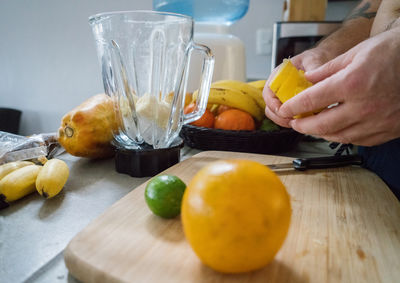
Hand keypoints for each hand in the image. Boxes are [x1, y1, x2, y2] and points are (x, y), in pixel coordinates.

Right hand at [263, 48, 330, 127]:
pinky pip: (288, 117)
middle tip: (292, 120)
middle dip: (279, 116)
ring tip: (299, 122)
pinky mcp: (294, 105)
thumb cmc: (314, 58)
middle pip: (270, 107)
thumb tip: (315, 79)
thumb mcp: (313, 59)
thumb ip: (313, 68)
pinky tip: (305, 120)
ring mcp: (285, 98)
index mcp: (279, 75)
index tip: (283, 110)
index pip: (268, 92)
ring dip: (286, 121)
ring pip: (277, 115)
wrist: (322, 59)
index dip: (273, 103)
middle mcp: (279, 88)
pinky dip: (294, 121)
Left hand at [278, 28, 399, 145]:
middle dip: (303, 126)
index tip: (284, 109)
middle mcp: (364, 106)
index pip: (311, 101)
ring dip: (320, 134)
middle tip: (295, 123)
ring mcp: (377, 121)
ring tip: (312, 127)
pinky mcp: (388, 130)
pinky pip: (358, 140)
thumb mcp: (355, 53)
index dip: (293, 107)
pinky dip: (342, 137)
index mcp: (352, 84)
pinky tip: (335, 131)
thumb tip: (306, 81)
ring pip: (339, 137)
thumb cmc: (391, 53)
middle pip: (322, 125)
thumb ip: (327, 70)